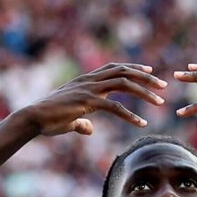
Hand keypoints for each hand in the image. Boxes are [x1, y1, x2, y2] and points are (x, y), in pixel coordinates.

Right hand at [21, 63, 167, 136]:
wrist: (34, 118)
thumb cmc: (49, 119)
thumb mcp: (70, 119)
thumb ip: (82, 122)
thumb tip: (90, 129)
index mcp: (86, 80)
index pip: (114, 67)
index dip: (133, 68)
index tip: (150, 72)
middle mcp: (89, 80)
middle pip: (124, 72)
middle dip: (146, 77)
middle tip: (163, 85)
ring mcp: (89, 90)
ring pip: (124, 84)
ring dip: (144, 92)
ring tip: (159, 102)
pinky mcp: (87, 103)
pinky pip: (114, 107)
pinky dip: (130, 115)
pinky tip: (141, 123)